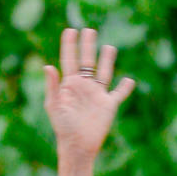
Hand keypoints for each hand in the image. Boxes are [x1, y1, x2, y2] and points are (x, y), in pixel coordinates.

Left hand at [43, 28, 134, 166]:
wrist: (77, 145)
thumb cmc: (62, 127)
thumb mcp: (54, 106)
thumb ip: (52, 86)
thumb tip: (47, 66)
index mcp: (69, 85)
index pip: (69, 60)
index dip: (69, 45)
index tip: (70, 30)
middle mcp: (84, 87)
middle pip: (87, 61)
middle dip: (87, 46)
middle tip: (88, 30)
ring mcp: (97, 95)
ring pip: (104, 73)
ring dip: (107, 60)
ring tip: (109, 47)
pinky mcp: (109, 105)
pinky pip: (119, 94)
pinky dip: (125, 87)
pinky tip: (129, 80)